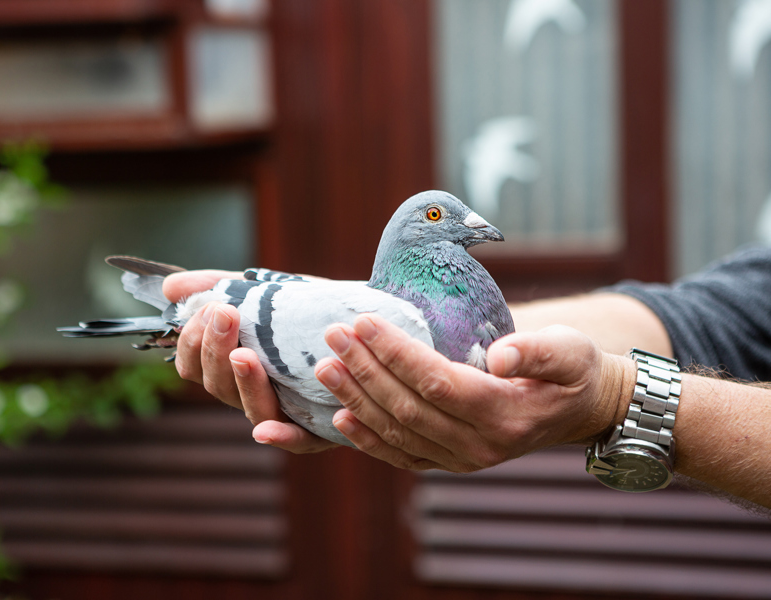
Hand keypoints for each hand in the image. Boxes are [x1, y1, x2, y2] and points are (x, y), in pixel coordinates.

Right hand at [162, 270, 336, 453]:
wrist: (372, 320)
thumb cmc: (313, 310)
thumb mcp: (267, 290)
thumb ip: (219, 285)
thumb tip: (170, 287)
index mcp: (236, 365)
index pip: (195, 365)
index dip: (192, 342)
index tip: (208, 309)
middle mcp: (255, 394)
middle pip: (217, 386)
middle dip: (214, 350)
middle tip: (225, 314)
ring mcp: (287, 414)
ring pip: (252, 411)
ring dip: (243, 383)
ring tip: (244, 354)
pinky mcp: (322, 430)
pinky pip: (298, 442)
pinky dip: (280, 438)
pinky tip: (265, 431)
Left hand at [315, 315, 634, 471]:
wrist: (579, 409)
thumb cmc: (574, 370)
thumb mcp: (570, 350)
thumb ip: (538, 350)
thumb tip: (500, 354)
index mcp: (505, 415)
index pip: (438, 382)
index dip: (396, 354)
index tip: (364, 322)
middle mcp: (480, 446)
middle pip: (408, 408)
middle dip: (365, 370)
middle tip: (334, 336)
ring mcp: (463, 460)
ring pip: (398, 433)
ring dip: (357, 400)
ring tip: (326, 367)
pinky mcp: (451, 462)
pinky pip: (402, 455)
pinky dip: (368, 439)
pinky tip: (340, 417)